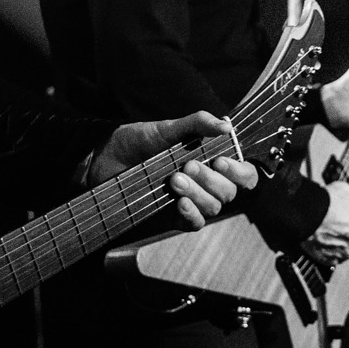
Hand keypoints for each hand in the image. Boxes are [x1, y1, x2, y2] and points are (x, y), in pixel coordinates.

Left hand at [86, 110, 257, 227]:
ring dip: (198, 194)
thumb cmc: (136, 141)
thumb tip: (226, 126)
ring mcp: (191, 200)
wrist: (104, 159)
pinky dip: (191, 213)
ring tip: (175, 179)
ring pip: (213, 207)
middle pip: (228, 192)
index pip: (243, 174)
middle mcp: (205, 183)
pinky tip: (179, 202)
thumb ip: (197, 124)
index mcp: (210, 160)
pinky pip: (195, 223)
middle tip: (188, 165)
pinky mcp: (174, 216)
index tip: (222, 161)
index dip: (240, 172)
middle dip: (211, 179)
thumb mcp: (166, 128)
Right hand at [312, 179, 348, 255]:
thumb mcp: (347, 189)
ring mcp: (348, 252)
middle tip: (346, 220)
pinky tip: (326, 237)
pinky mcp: (333, 260)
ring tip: (332, 229)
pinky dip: (333, 249)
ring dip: (347, 240)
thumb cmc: (325, 201)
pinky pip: (337, 256)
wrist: (303, 213)